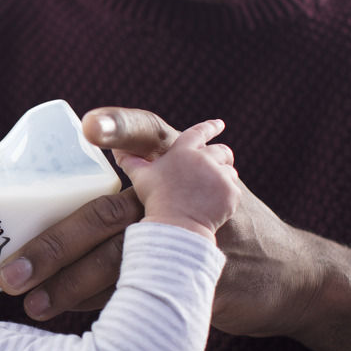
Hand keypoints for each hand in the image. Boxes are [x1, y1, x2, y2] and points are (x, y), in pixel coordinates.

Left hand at [0, 107, 350, 350]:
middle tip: (10, 272)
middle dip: (55, 244)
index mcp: (181, 158)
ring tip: (31, 303)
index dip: (118, 125)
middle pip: (110, 211)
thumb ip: (138, 183)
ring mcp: (202, 238)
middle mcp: (189, 190)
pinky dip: (105, 308)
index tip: (87, 127)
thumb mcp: (189, 188)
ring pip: (122, 261)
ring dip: (71, 286)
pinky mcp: (209, 284)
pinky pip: (145, 295)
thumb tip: (53, 196)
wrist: (297, 274)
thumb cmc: (220, 224)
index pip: (146, 130)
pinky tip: (71, 317)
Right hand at [117, 119, 239, 239]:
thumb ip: (131, 162)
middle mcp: (204, 159)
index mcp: (184, 151)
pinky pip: (233, 191)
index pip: (199, 132)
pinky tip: (214, 206)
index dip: (210, 127)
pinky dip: (226, 197)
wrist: (176, 226)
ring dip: (223, 177)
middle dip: (221, 156)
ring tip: (211, 190)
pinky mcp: (230, 193)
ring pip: (230, 171)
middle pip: (222, 151)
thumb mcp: (141, 177)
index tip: (219, 124)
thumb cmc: (156, 200)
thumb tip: (118, 151)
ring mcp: (219, 176)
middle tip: (217, 166)